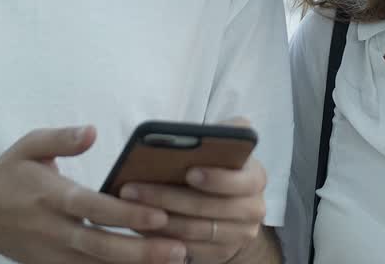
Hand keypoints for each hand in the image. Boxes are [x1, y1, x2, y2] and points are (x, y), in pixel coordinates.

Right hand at [0, 126, 188, 263]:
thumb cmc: (8, 176)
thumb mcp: (30, 146)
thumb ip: (62, 138)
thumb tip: (92, 131)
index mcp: (52, 197)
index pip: (94, 209)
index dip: (127, 214)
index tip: (160, 216)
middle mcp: (53, 230)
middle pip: (102, 246)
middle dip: (142, 251)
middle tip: (179, 249)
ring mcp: (52, 254)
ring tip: (174, 261)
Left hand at [121, 119, 269, 263]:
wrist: (233, 206)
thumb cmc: (218, 166)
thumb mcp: (223, 145)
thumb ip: (217, 135)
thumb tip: (192, 132)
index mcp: (255, 177)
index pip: (240, 180)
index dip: (216, 178)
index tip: (188, 172)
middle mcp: (254, 208)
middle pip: (208, 207)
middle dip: (166, 197)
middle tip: (131, 189)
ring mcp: (241, 235)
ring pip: (194, 230)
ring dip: (157, 220)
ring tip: (128, 207)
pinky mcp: (223, 254)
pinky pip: (188, 250)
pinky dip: (162, 239)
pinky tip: (140, 226)